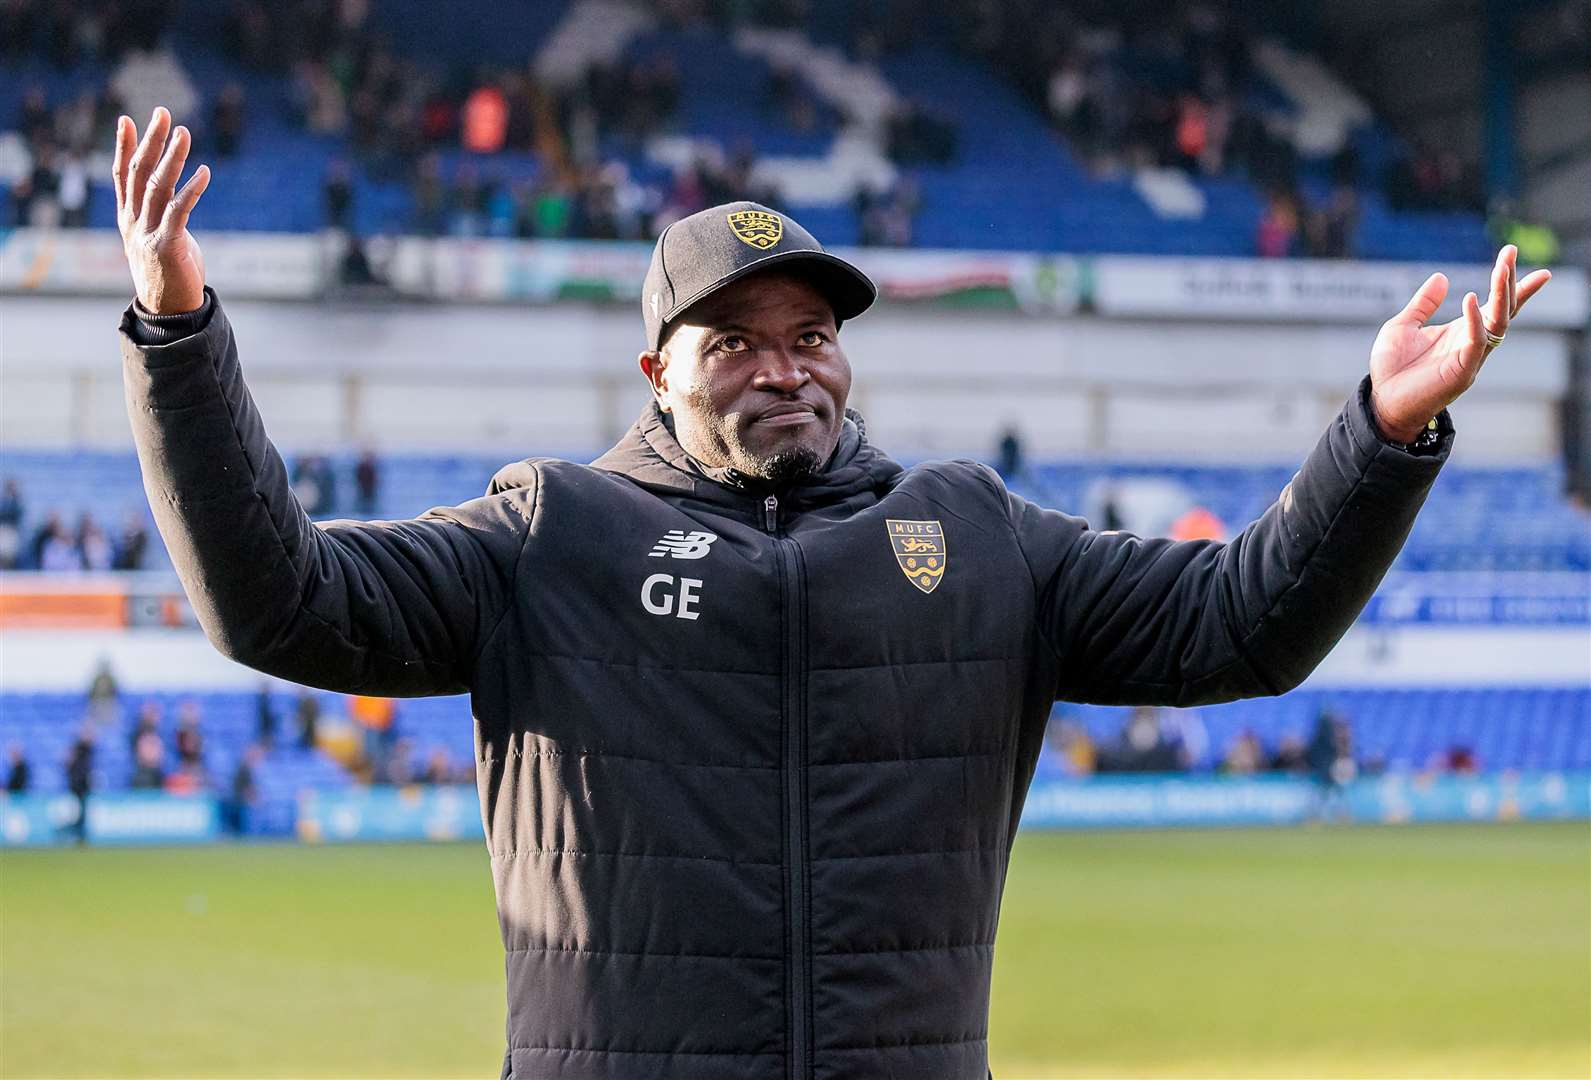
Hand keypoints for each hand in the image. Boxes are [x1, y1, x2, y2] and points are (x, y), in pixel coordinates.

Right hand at [113, 107, 211, 314]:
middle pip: (138, 172)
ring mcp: (147, 232)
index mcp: (128, 218)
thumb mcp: (159, 238)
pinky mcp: (167, 245)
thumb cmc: (169, 273)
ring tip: (183, 132)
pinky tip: (204, 171)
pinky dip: (191, 189)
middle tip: (162, 112)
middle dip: (150, 140)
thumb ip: (160, 216)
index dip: (123, 146)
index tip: (125, 118)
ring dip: (171, 157)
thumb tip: (175, 196)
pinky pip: (179, 211)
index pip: (122, 174)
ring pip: (157, 186)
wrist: (168, 310)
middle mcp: (133, 221)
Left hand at [1369, 245, 1551, 442]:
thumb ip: (1423, 304)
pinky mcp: (1462, 372)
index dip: (1509, 282)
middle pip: (1504, 309)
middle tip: (1508, 252)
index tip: (1512, 253)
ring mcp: (1470, 357)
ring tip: (1500, 268)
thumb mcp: (1403, 326)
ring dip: (1501, 295)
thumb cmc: (1393, 368)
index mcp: (1462, 331)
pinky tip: (1471, 299)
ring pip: (1497, 323)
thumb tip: (1441, 277)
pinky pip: (1476, 343)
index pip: (1495, 304)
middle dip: (1509, 281)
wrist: (1382, 401)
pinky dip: (1476, 321)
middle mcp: (1472, 342)